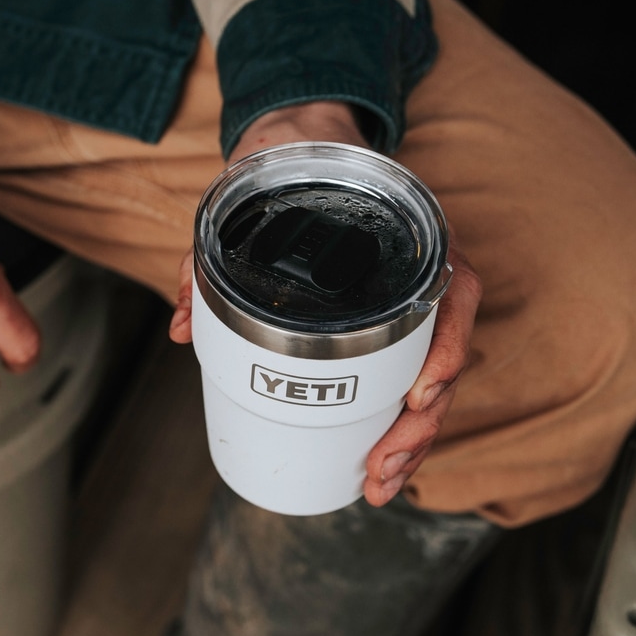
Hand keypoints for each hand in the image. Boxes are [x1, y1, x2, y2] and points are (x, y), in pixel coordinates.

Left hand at [168, 103, 481, 508]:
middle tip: (381, 472)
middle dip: (419, 428)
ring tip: (381, 483)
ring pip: (433, 382)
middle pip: (444, 360)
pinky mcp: (391, 328)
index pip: (453, 294)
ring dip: (413, 442)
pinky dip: (399, 424)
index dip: (445, 351)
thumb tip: (183, 326)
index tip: (417, 398)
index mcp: (407, 242)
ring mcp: (409, 307)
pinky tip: (378, 460)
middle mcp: (420, 279)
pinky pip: (410, 378)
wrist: (302, 152)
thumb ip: (210, 261)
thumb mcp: (247, 210)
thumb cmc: (288, 179)